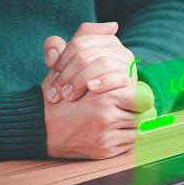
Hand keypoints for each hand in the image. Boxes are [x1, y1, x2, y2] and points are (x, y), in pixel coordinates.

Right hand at [41, 71, 155, 158]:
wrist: (37, 126)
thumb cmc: (59, 97)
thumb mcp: (74, 72)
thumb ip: (98, 60)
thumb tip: (113, 33)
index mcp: (103, 96)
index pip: (144, 97)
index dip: (142, 95)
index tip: (138, 95)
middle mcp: (107, 117)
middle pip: (145, 115)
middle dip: (142, 111)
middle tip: (135, 107)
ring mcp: (106, 137)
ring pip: (140, 131)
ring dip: (136, 125)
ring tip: (125, 117)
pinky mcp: (104, 151)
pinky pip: (129, 145)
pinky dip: (126, 138)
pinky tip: (115, 130)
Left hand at [44, 22, 135, 103]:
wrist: (99, 109)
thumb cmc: (81, 83)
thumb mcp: (66, 64)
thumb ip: (55, 49)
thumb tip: (52, 56)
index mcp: (102, 38)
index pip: (78, 43)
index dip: (61, 60)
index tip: (52, 76)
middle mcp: (117, 47)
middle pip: (85, 55)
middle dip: (66, 75)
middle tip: (54, 94)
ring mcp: (126, 63)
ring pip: (100, 64)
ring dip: (79, 81)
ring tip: (68, 96)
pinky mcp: (131, 80)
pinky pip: (118, 77)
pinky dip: (104, 82)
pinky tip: (92, 88)